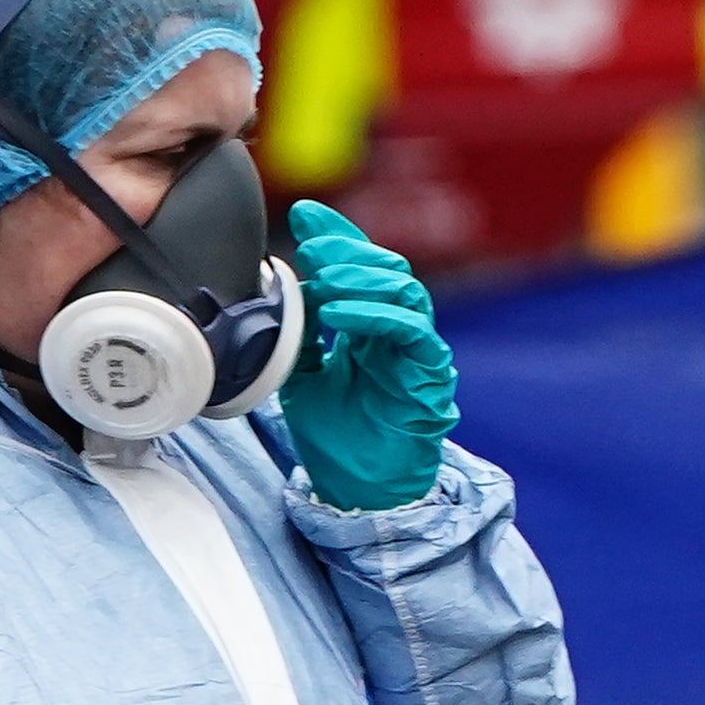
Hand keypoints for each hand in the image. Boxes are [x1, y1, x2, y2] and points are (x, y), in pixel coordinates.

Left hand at [277, 201, 456, 512]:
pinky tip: (337, 313)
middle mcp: (397, 330)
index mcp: (370, 324)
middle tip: (310, 249)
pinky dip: (374, 314)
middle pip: (386, 266)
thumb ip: (294, 333)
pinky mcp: (428, 373)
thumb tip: (277, 288)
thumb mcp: (297, 374)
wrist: (356, 489)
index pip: (360, 265)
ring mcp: (416, 349)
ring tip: (322, 280)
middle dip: (346, 250)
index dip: (336, 236)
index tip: (301, 216)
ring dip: (359, 277)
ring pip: (403, 288)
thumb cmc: (334, 436)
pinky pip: (411, 329)